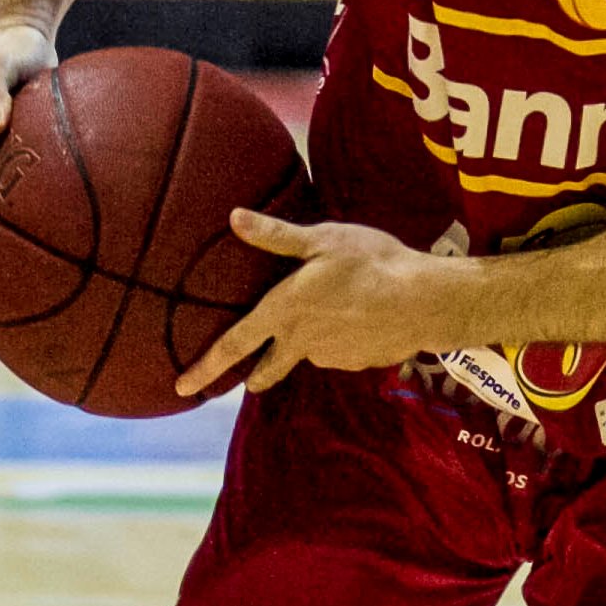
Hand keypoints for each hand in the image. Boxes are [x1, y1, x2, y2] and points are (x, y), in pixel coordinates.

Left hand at [175, 211, 459, 397]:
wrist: (425, 301)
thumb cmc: (371, 263)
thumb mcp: (322, 240)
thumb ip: (276, 236)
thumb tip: (234, 218)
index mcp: (283, 311)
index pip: (233, 345)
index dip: (204, 367)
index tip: (180, 387)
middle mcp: (300, 342)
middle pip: (267, 369)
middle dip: (255, 375)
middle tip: (250, 377)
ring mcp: (330, 356)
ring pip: (309, 352)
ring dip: (311, 342)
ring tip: (335, 315)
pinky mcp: (357, 363)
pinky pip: (341, 351)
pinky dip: (344, 340)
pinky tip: (362, 320)